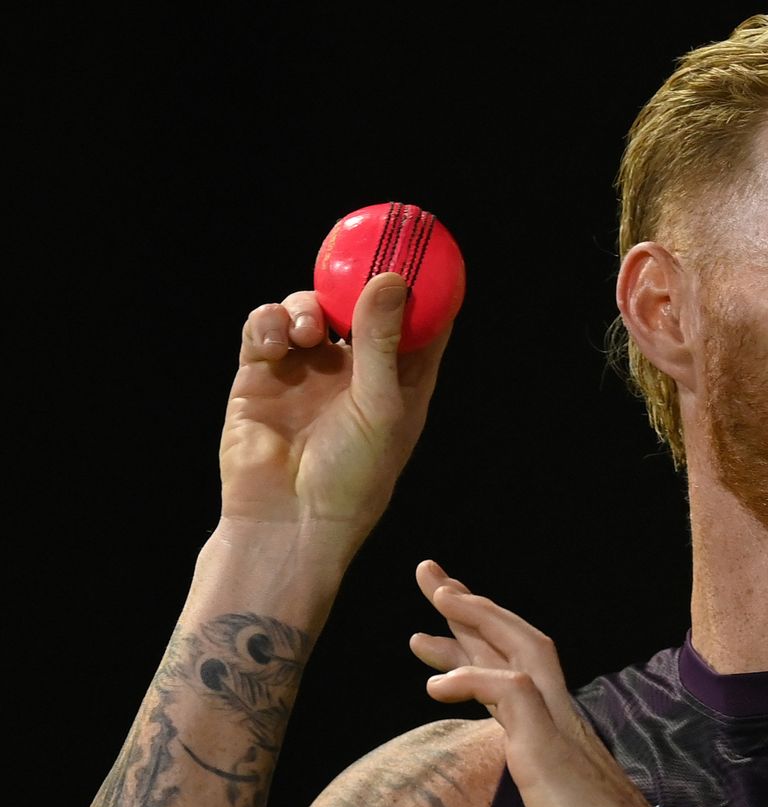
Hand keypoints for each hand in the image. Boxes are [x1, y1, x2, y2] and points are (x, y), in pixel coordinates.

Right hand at [219, 272, 450, 538]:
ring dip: (308, 307)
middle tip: (356, 256)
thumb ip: (383, 342)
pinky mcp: (261, 375)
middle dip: (357, 278)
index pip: (420, 322)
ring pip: (309, 310)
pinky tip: (277, 341)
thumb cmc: (352, 475)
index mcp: (400, 380)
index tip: (424, 246)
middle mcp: (355, 370)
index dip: (425, 285)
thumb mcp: (380, 406)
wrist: (288, 520)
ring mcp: (307, 371)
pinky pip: (265, 328)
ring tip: (309, 332)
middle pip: (360, 305)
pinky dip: (269, 322)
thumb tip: (391, 279)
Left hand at [407, 561, 740, 806]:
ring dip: (478, 617)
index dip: (469, 649)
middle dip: (470, 609)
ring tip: (439, 590)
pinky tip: (435, 683)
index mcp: (555, 743)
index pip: (508, 678)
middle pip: (515, 646)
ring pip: (523, 651)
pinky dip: (473, 679)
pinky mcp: (555, 751)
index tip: (429, 631)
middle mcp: (563, 724)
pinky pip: (511, 693)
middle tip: (430, 575)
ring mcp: (562, 733)